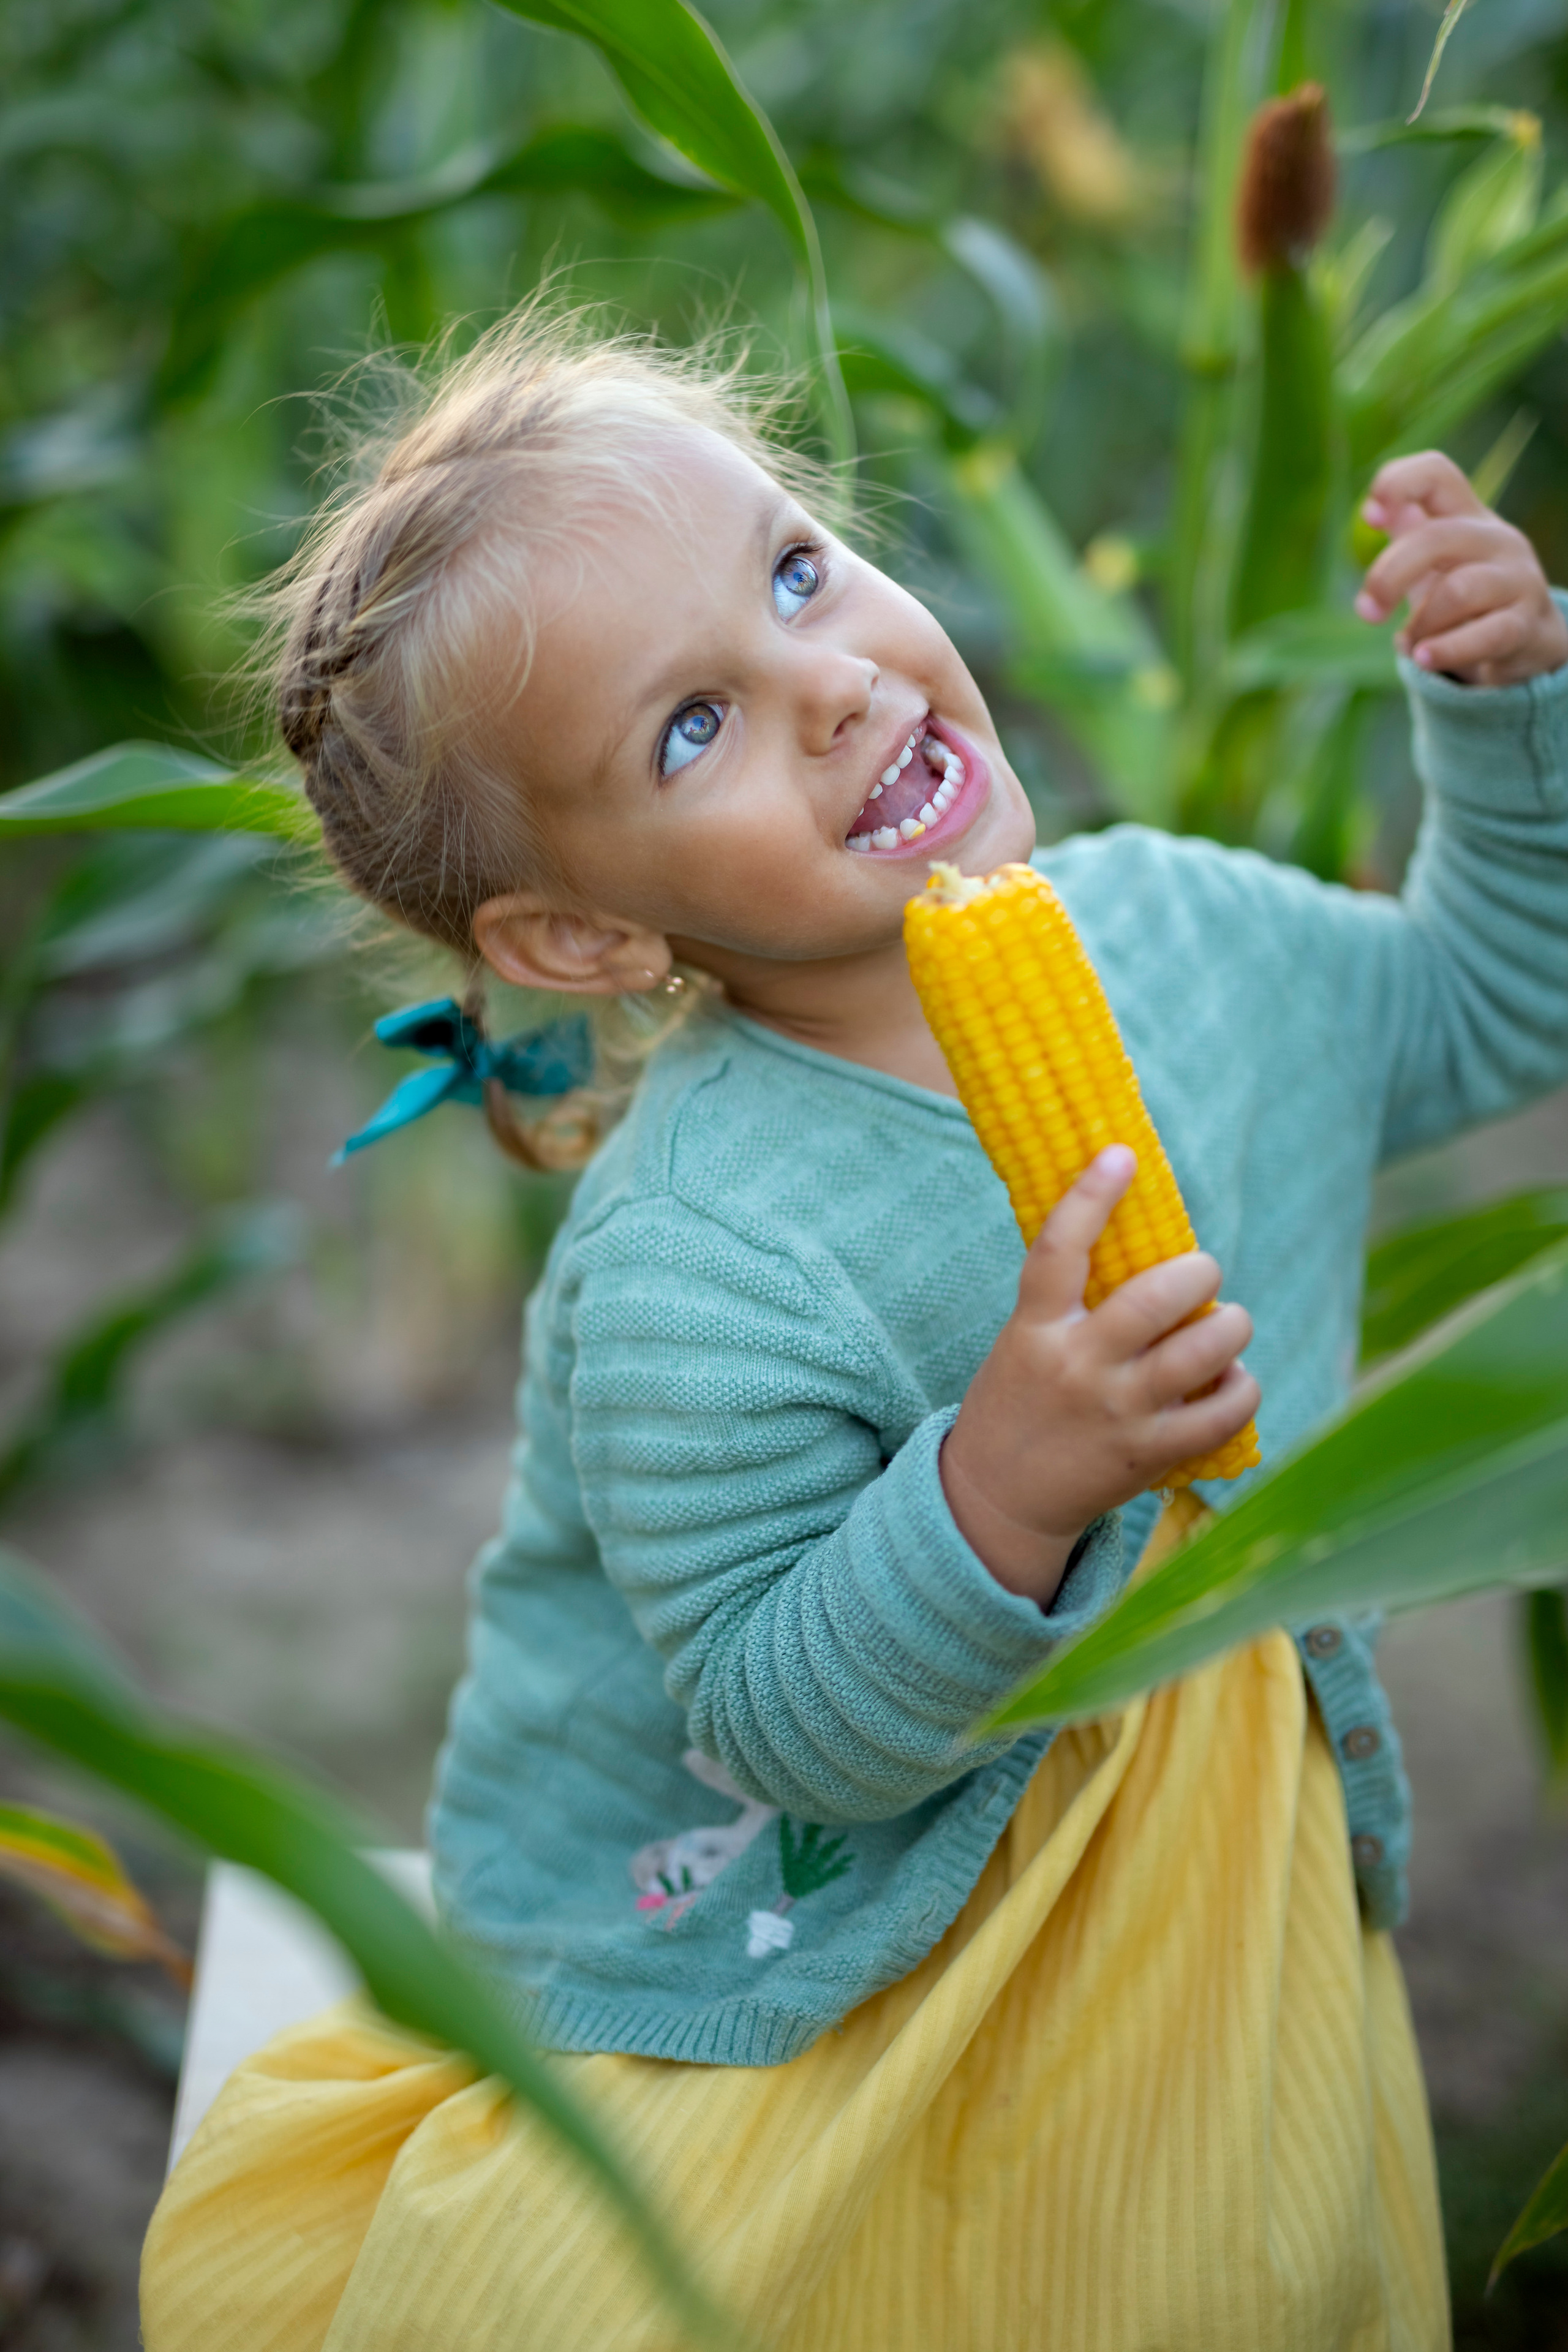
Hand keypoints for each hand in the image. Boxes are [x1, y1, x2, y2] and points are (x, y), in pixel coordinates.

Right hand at [940, 1146, 1259, 1605]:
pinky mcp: (1150, 1454)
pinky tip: (1233, 1380)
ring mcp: (1117, 1412)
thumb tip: (1137, 1242)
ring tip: (1230, 1323)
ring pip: (1202, 1351)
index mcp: (1035, 1330)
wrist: (996, 1501)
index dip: (1091, 1196)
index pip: (1059, 1250)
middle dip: (1198, 1273)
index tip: (1121, 1155)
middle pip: (1155, 1298)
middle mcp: (1078, 1367)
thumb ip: (1069, 1303)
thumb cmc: (1017, 1405)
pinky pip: (1222, 1413)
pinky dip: (1241, 1388)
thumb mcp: (1023, 1343)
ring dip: (1232, 1326)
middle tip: (1204, 1273)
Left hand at [1354, 450, 1567, 685]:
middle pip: (1435, 538)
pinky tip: (1423, 659)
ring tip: (1412, 645)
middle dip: (1388, 577)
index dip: (1398, 485)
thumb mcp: (1434, 562)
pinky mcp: (1524, 623)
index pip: (1436, 473)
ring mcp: (1516, 579)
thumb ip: (1406, 537)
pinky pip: (1485, 635)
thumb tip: (1374, 514)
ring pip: (1457, 591)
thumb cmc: (1465, 596)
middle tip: (1367, 612)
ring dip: (1420, 625)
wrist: (1526, 640)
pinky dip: (1447, 650)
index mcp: (1466, 515)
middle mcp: (1495, 538)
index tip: (1370, 518)